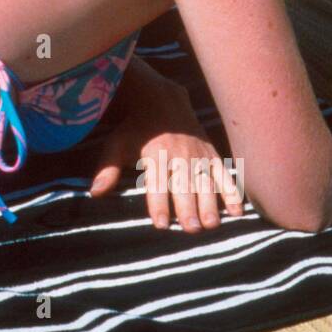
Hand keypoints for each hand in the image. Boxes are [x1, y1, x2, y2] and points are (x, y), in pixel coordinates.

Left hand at [89, 69, 243, 233]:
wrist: (163, 101)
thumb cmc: (136, 129)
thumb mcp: (117, 144)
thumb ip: (107, 169)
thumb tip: (94, 193)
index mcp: (154, 155)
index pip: (156, 184)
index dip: (158, 204)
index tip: (160, 224)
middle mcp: (179, 155)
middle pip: (184, 185)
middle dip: (188, 207)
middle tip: (191, 230)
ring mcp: (198, 155)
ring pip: (206, 182)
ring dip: (210, 204)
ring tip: (212, 225)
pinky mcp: (212, 154)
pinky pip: (224, 174)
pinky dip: (232, 191)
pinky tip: (237, 211)